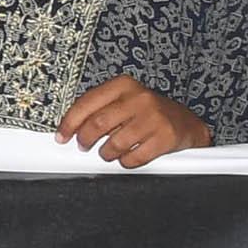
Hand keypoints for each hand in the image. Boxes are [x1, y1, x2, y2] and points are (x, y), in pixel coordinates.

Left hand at [58, 77, 212, 167]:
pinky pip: (134, 158)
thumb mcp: (124, 101)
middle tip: (84, 146)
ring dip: (106, 154)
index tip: (62, 136)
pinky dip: (125, 162)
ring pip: (114, 144)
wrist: (186, 123)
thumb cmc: (148, 113)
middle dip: (85, 140)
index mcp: (123, 85)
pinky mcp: (165, 137)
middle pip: (98, 124)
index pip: (86, 103)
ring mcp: (154, 117)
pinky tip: (127, 157)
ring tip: (108, 153)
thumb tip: (69, 129)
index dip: (69, 123)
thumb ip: (99, 109)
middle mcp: (139, 98)